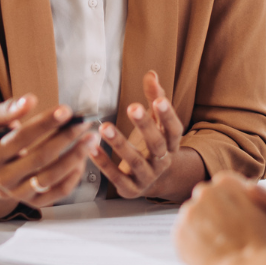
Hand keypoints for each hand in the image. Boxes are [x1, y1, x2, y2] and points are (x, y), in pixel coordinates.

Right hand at [0, 94, 99, 217]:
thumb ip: (8, 110)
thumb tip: (29, 99)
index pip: (21, 138)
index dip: (45, 123)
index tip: (67, 110)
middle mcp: (4, 178)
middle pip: (40, 158)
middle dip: (66, 138)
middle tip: (85, 122)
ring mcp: (19, 193)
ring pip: (51, 177)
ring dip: (75, 157)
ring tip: (91, 139)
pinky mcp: (35, 202)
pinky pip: (59, 192)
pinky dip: (74, 175)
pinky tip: (83, 159)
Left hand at [90, 71, 203, 199]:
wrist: (152, 181)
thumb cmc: (151, 144)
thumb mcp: (156, 122)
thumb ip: (154, 98)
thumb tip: (151, 74)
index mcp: (171, 144)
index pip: (174, 129)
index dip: (168, 115)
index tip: (159, 100)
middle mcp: (162, 161)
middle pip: (157, 145)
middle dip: (145, 126)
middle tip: (132, 107)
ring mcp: (147, 177)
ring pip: (136, 162)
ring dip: (120, 144)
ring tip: (105, 127)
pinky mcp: (130, 189)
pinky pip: (116, 177)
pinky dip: (104, 163)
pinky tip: (91, 147)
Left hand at [173, 173, 265, 264]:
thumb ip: (256, 200)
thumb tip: (252, 196)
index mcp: (227, 181)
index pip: (223, 187)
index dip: (230, 205)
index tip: (235, 218)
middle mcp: (204, 191)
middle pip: (205, 201)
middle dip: (213, 215)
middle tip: (227, 234)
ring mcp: (189, 213)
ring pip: (193, 220)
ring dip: (202, 231)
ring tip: (219, 248)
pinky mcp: (178, 234)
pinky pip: (184, 238)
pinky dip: (193, 246)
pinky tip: (209, 256)